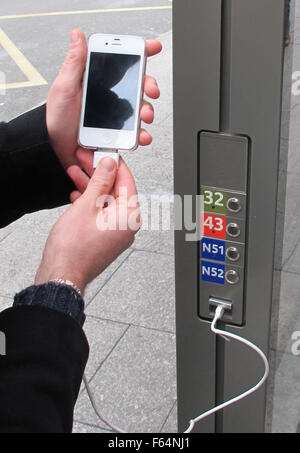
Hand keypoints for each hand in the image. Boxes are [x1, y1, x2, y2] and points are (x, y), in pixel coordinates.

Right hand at [35, 157, 139, 293]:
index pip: (126, 181)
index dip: (113, 163)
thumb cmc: (73, 249)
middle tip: (85, 160)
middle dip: (98, 174)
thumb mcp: (86, 205)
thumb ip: (100, 182)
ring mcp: (117, 234)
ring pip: (106, 202)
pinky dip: (90, 204)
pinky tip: (76, 195)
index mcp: (129, 216)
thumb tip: (109, 165)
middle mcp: (127, 226)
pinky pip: (101, 215)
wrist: (62, 275)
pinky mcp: (105, 239)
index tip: (104, 153)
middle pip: (116, 191)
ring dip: (91, 187)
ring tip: (75, 173)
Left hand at [47, 29, 161, 169]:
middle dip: (149, 85)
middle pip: (138, 84)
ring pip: (140, 108)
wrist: (56, 147)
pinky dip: (141, 134)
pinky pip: (134, 132)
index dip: (139, 52)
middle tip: (151, 90)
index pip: (121, 61)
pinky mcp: (117, 132)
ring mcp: (115, 114)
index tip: (153, 47)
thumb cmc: (56, 118)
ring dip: (147, 111)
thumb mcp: (64, 87)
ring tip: (144, 117)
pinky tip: (141, 136)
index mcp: (97, 80)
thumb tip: (77, 35)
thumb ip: (74, 62)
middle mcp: (109, 95)